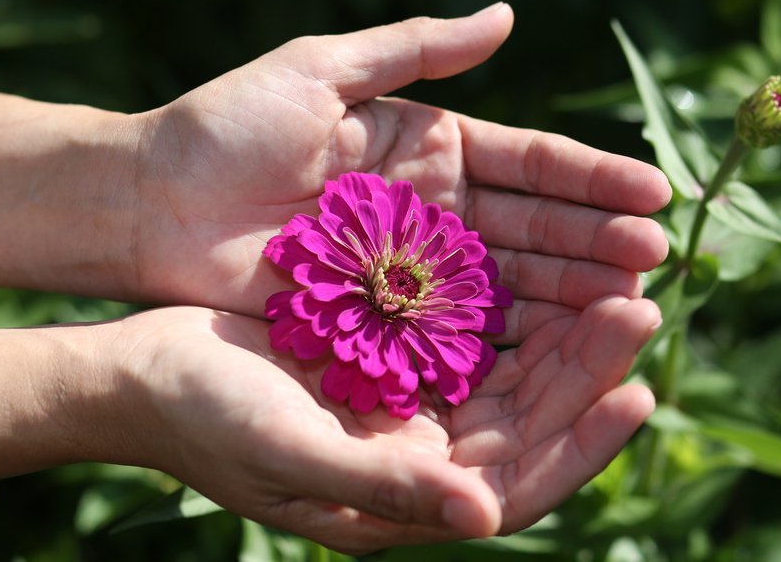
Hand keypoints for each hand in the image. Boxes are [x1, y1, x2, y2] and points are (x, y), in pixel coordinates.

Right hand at [111, 298, 659, 553]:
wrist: (141, 372)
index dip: (584, 442)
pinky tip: (542, 263)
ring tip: (614, 276)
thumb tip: (484, 517)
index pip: (521, 484)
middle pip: (532, 423)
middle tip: (638, 303)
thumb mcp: (293, 455)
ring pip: (512, 374)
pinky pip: (471, 333)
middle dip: (588, 369)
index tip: (638, 387)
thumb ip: (386, 488)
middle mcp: (422, 459)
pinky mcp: (393, 356)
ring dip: (561, 331)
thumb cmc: (204, 421)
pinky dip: (509, 303)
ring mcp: (410, 406)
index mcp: (405, 499)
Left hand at [125, 3, 670, 313]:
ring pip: (506, 285)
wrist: (151, 201)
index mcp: (430, 146)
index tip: (652, 195)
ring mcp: (410, 271)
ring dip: (567, 296)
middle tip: (656, 260)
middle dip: (596, 244)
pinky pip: (453, 333)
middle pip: (533, 229)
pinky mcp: (379, 320)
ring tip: (629, 306)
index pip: (530, 164)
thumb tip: (507, 16)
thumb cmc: (228, 125)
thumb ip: (416, 48)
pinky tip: (557, 353)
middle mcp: (434, 210)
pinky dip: (507, 342)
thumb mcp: (322, 69)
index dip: (591, 180)